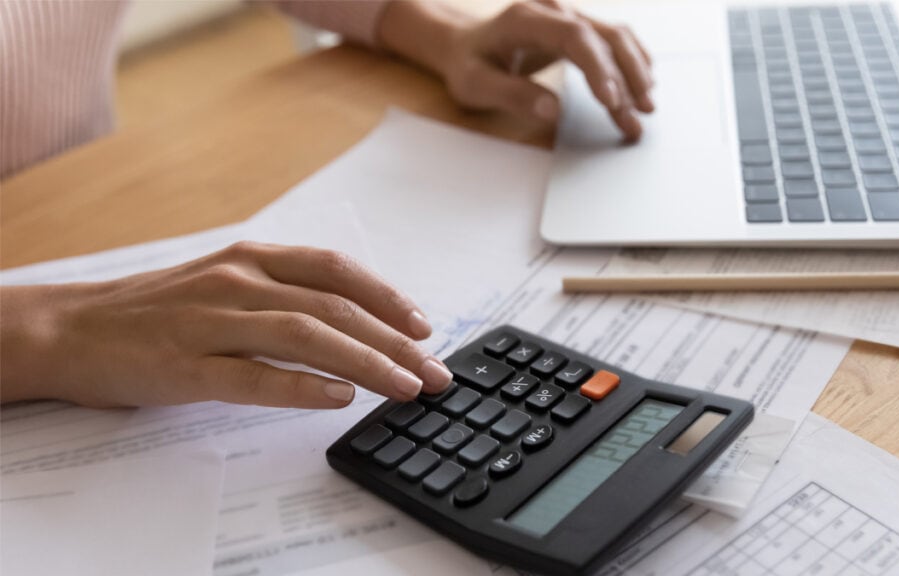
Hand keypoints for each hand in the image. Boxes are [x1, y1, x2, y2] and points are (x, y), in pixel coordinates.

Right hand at [0, 242, 452, 408]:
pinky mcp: (187, 366)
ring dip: (367, 363)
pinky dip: (302, 387)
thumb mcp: (225, 282)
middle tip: (435, 372)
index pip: (336, 270)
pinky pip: (254, 377)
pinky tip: (340, 398)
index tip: (424, 325)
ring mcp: (211, 323)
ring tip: (405, 387)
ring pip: (306, 337)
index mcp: (251, 258)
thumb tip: (353, 319)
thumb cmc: (157, 310)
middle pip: (334, 308)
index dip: (387, 295)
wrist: (71, 329)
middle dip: (395, 342)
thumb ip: (282, 292)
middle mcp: (238, 283)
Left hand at [380, 0, 653, 140]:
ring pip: (615, 37)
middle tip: (638, 117)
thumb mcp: (475, 85)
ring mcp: (568, 16)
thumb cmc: (467, 66)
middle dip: (626, 77)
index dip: (598, 68)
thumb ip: (511, 94)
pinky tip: (642, 87)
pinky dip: (631, 63)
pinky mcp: (576, 28)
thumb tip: (552, 109)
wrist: (463, 45)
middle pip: (604, 35)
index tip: (612, 102)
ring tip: (646, 109)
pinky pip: (612, 40)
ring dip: (635, 72)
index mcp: (525, 19)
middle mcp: (553, 10)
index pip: (575, 37)